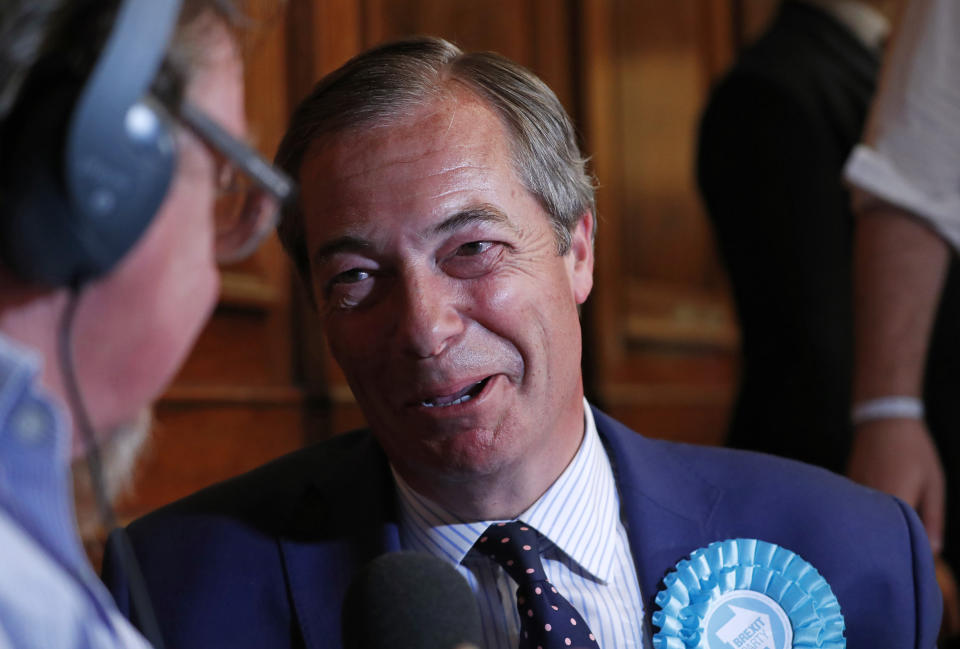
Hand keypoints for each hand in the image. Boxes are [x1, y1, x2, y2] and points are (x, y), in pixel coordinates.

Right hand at [847, 418, 944, 552]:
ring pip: (864, 525)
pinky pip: (857, 512)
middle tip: (901, 558)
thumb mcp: (934, 484)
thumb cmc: (915, 450)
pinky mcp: (847, 489)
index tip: (915, 566)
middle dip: (889, 549)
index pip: (900, 542)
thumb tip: (933, 550)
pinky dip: (865, 518)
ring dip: (875, 533)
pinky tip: (872, 519)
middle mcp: (870, 501)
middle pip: (878, 536)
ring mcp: (855, 495)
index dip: (909, 556)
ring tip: (884, 539)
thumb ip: (933, 519)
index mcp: (895, 502)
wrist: (883, 421)